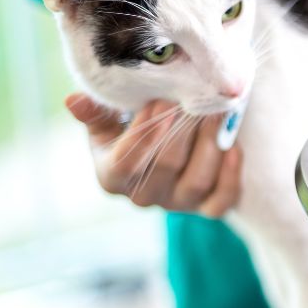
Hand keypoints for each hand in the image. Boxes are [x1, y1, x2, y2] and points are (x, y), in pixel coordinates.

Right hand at [66, 93, 241, 215]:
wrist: (165, 143)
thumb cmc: (131, 126)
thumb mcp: (109, 119)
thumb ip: (95, 112)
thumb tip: (73, 101)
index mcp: (112, 177)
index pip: (124, 164)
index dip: (143, 135)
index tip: (159, 102)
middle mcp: (144, 197)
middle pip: (166, 167)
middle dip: (182, 130)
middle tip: (194, 99)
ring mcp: (178, 205)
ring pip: (197, 181)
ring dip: (210, 145)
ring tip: (217, 113)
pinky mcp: (207, 208)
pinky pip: (222, 201)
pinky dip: (231, 175)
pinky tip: (234, 147)